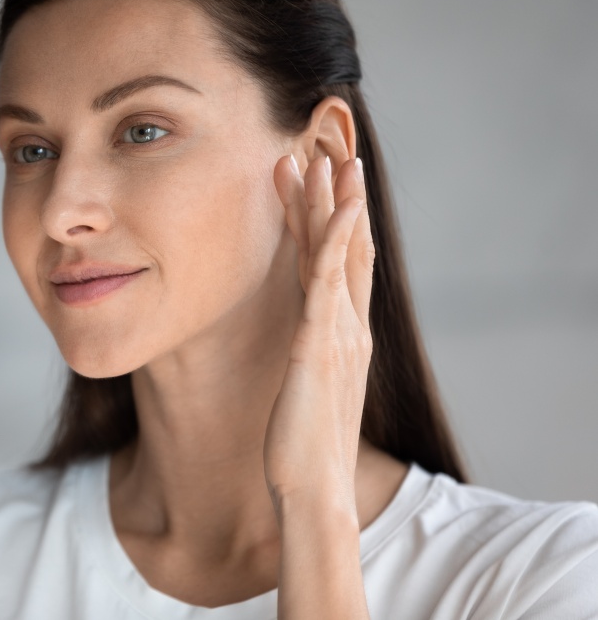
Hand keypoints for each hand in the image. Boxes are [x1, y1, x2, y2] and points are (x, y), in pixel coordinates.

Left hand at [266, 155, 374, 511]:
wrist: (313, 490)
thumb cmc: (302, 447)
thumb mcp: (304, 390)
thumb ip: (305, 360)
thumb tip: (294, 346)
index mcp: (341, 337)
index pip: (338, 266)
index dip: (328, 221)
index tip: (312, 183)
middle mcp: (347, 328)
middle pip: (345, 248)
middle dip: (332, 198)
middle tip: (320, 151)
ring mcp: (339, 334)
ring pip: (340, 254)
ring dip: (331, 203)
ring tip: (321, 158)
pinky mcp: (322, 345)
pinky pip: (331, 281)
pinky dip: (336, 239)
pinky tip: (335, 206)